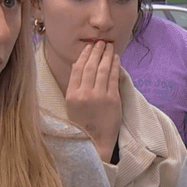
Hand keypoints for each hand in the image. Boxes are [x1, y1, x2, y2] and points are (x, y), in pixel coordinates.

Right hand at [64, 41, 121, 161]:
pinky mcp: (113, 100)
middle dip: (95, 52)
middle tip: (100, 43)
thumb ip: (73, 87)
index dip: (83, 56)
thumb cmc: (83, 125)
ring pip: (102, 69)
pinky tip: (115, 58)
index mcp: (71, 96)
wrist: (96, 142)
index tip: (88, 48)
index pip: (77, 70)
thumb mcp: (71, 106)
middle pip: (90, 67)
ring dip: (106, 55)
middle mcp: (84, 95)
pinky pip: (113, 78)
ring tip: (108, 47)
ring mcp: (99, 97)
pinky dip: (114, 66)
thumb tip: (77, 65)